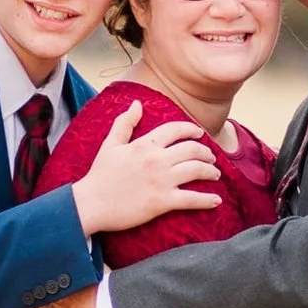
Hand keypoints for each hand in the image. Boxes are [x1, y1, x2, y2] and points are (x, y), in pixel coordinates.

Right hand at [70, 101, 220, 236]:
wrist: (91, 204)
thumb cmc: (99, 175)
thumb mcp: (110, 144)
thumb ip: (125, 123)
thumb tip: (137, 103)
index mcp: (145, 144)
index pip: (175, 130)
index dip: (191, 129)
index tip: (199, 133)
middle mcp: (157, 160)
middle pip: (192, 149)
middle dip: (206, 152)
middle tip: (211, 157)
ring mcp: (162, 181)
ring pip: (197, 170)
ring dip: (210, 171)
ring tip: (215, 173)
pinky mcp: (163, 202)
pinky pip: (192, 199)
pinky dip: (207, 200)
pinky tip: (216, 200)